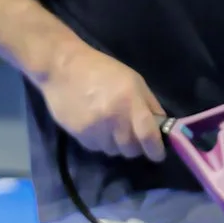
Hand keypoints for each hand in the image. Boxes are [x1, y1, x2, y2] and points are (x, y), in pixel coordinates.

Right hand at [39, 45, 166, 159]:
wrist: (62, 68)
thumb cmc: (102, 70)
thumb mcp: (134, 80)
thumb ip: (150, 105)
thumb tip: (161, 128)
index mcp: (130, 102)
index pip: (148, 136)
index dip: (156, 150)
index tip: (158, 154)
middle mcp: (114, 119)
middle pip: (131, 150)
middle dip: (136, 147)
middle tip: (134, 136)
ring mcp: (95, 130)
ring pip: (114, 151)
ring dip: (117, 144)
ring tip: (112, 127)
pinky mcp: (79, 136)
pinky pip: (97, 148)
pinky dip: (101, 142)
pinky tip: (97, 126)